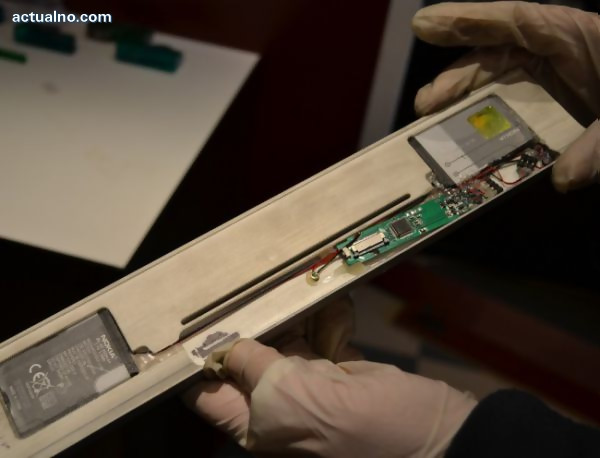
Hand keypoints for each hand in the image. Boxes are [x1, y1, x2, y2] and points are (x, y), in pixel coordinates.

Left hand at [184, 301, 475, 456]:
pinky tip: (338, 314)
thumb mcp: (295, 397)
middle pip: (247, 356)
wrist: (433, 433)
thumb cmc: (359, 427)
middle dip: (251, 323)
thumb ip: (255, 367)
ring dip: (296, 315)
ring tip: (304, 296)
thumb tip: (224, 346)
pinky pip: (320, 334)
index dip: (196, 358)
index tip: (192, 316)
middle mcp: (276, 403)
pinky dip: (327, 320)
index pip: (208, 392)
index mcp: (257, 422)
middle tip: (250, 284)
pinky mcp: (336, 367)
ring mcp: (308, 383)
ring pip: (285, 339)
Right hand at [411, 1, 599, 191]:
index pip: (511, 21)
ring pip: (494, 83)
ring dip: (462, 103)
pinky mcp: (550, 103)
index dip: (465, 20)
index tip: (423, 26)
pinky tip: (469, 141)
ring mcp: (549, 78)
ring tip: (433, 124)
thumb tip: (563, 178)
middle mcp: (553, 53)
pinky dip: (486, 124)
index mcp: (573, 35)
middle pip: (492, 58)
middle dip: (455, 79)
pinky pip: (509, 107)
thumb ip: (599, 145)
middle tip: (425, 106)